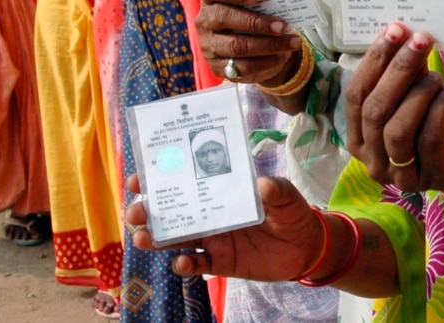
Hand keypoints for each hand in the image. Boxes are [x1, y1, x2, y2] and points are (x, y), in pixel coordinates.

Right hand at [124, 173, 326, 280]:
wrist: (306, 248)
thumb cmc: (292, 213)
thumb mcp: (287, 196)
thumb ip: (276, 190)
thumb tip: (263, 183)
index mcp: (220, 192)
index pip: (185, 182)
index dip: (159, 180)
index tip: (139, 179)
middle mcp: (210, 215)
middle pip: (170, 212)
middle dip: (148, 212)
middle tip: (136, 211)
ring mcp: (213, 239)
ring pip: (176, 239)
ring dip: (157, 239)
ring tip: (144, 238)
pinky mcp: (221, 262)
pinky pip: (196, 265)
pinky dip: (184, 265)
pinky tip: (181, 262)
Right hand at [195, 0, 302, 86]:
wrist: (250, 44)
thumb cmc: (253, 13)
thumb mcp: (254, 2)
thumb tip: (284, 0)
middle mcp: (204, 20)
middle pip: (223, 18)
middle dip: (256, 22)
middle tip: (282, 26)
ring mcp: (208, 44)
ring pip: (235, 46)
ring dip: (267, 45)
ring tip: (290, 42)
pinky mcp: (217, 66)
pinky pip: (242, 66)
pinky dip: (265, 61)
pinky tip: (282, 56)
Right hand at [344, 23, 443, 194]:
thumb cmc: (441, 120)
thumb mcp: (418, 91)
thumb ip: (405, 71)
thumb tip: (400, 33)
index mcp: (360, 137)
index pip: (355, 95)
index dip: (373, 60)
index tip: (394, 29)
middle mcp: (373, 160)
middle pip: (374, 111)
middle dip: (397, 70)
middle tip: (420, 40)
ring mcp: (401, 175)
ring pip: (397, 130)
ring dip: (418, 94)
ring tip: (437, 78)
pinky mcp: (434, 178)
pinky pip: (428, 141)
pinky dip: (438, 111)